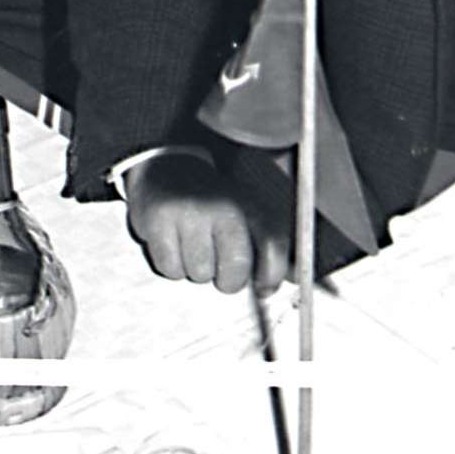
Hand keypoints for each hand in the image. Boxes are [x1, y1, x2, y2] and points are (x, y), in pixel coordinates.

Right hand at [123, 153, 289, 295]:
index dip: (272, 275)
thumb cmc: (212, 200)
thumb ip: (269, 244)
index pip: (273, 245)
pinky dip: (172, 265)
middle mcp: (224, 206)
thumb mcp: (246, 212)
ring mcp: (191, 212)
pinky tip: (174, 242)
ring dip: (196, 270)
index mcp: (250, 204)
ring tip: (193, 244)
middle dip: (228, 280)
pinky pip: (171, 269)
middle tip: (220, 266)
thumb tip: (294, 278)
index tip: (264, 288)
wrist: (168, 166)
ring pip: (200, 274)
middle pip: (236, 270)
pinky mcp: (160, 220)